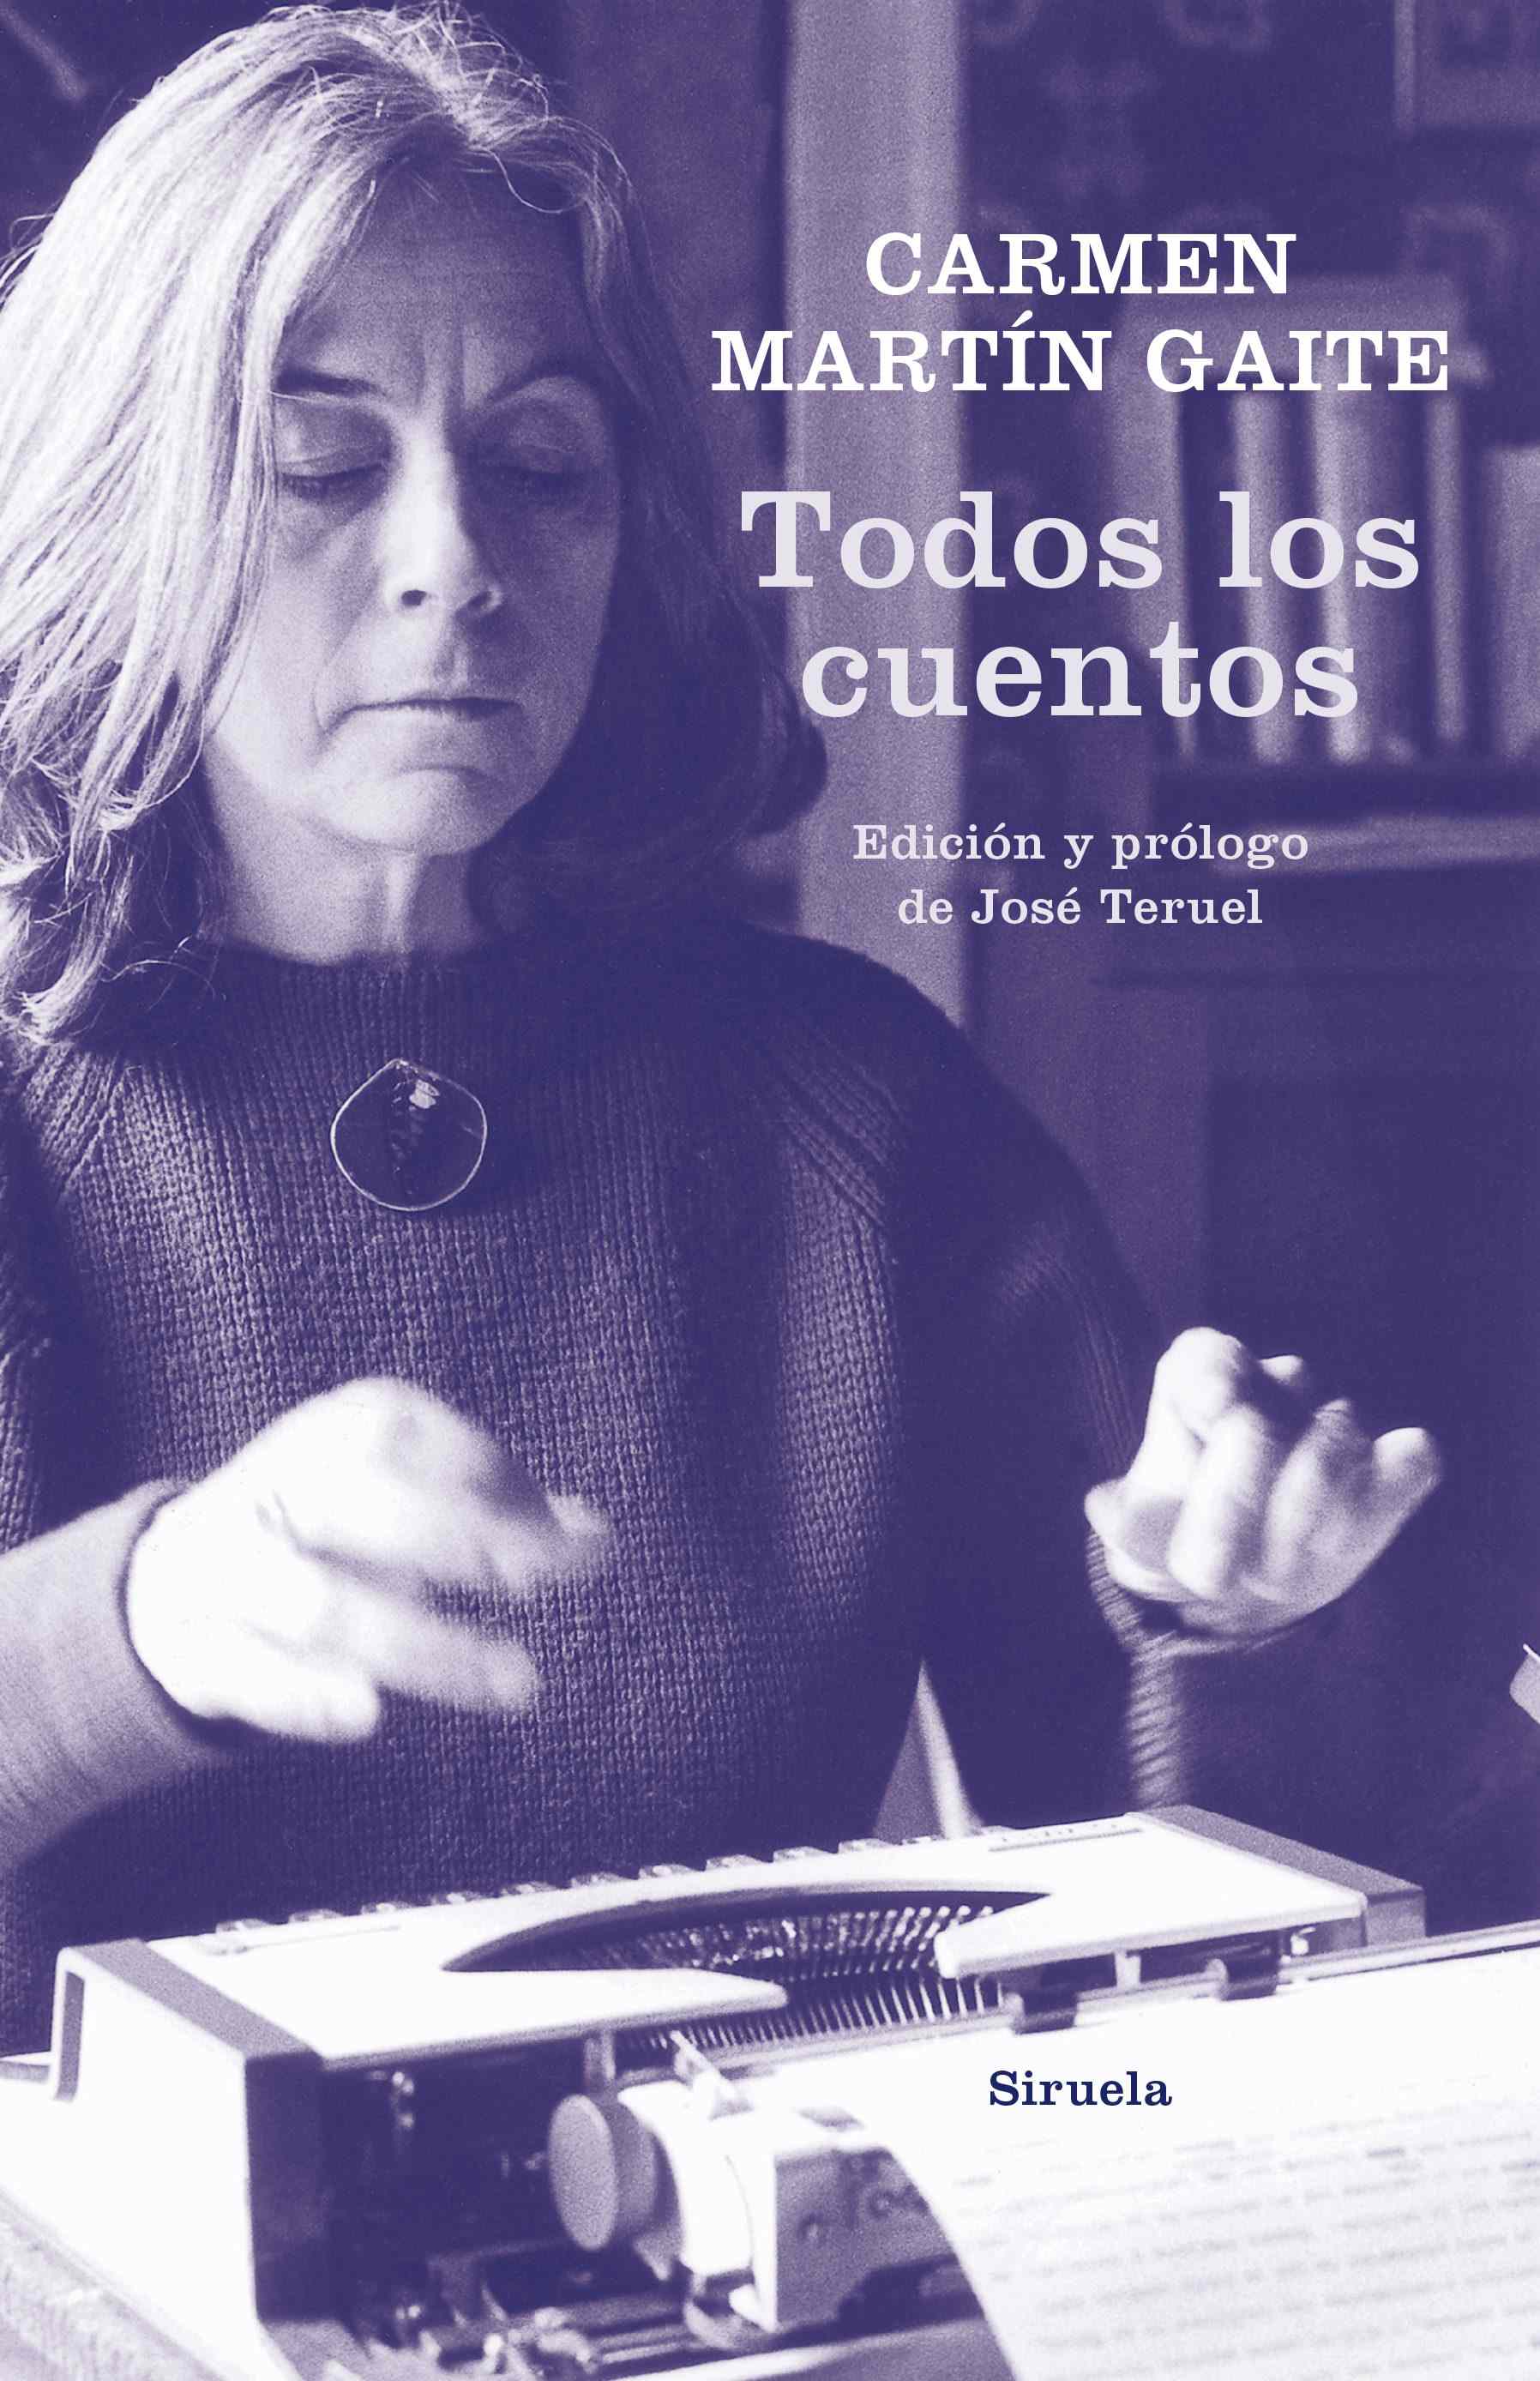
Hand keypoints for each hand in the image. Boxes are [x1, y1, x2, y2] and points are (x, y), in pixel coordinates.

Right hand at [125, 1378, 608, 1738]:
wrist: (173, 1579)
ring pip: (321, 1606)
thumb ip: (496, 1511)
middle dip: (458, 1543)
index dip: (496, 1485)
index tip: (569, 1549)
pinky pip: (251, 1672)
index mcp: (336, 1430)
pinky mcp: (195, 1647)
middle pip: (363, 1506)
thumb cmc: (330, 1530)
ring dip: (423, 1647)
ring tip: (514, 1683)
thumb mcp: (407, 1494)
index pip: (411, 1437)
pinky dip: (305, 1696)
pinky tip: (366, 1715)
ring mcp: (226, 1566)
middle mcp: (277, 1485)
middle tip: (541, 1583)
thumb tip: (596, 1536)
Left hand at [1084, 1328, 1440, 1636]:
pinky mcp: (1389, 1469)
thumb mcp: (1137, 1543)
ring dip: (1299, 1520)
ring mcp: (1333, 1424)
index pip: (1207, 1359)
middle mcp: (1270, 1387)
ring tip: (1267, 1579)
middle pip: (1267, 1415)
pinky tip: (1342, 1541)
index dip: (1213, 1378)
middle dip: (1237, 1502)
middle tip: (1213, 1577)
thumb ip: (1126, 1524)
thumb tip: (1106, 1505)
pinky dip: (1387, 1491)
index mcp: (1200, 1383)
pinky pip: (1411, 1459)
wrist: (1238, 1597)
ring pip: (1335, 1439)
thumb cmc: (1178, 1545)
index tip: (1216, 1412)